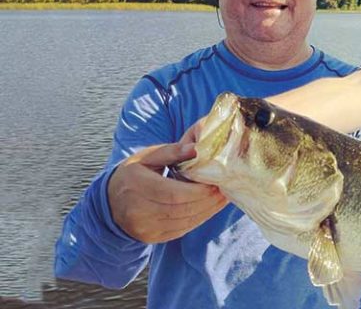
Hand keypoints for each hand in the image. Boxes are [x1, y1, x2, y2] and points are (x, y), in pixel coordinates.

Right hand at [108, 142, 227, 243]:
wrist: (110, 202)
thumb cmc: (133, 173)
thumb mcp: (147, 156)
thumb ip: (172, 151)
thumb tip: (196, 149)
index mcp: (135, 185)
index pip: (173, 193)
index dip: (199, 191)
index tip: (217, 182)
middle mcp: (137, 210)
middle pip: (181, 209)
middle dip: (207, 201)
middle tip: (225, 190)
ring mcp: (143, 227)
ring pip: (183, 222)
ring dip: (207, 211)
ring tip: (221, 199)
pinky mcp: (151, 238)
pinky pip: (180, 230)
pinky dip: (198, 219)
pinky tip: (208, 209)